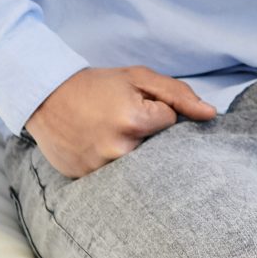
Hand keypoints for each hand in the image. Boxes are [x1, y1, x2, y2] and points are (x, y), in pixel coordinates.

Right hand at [24, 65, 216, 178]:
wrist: (45, 95)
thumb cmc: (97, 85)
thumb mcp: (138, 78)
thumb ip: (178, 95)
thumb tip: (211, 115)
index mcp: (135, 121)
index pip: (171, 125)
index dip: (156, 113)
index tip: (135, 106)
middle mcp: (119, 150)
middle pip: (157, 151)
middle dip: (146, 136)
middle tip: (121, 121)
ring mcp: (100, 168)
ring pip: (136, 167)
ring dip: (129, 152)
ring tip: (106, 132)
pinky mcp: (85, 179)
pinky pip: (112, 178)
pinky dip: (109, 164)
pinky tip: (95, 145)